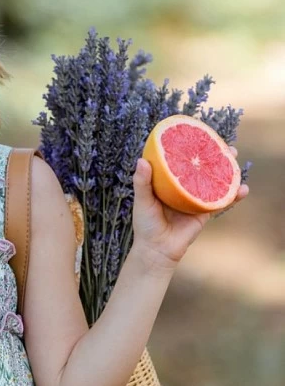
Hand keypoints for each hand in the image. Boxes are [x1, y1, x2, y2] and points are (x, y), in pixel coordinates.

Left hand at [131, 145, 249, 273]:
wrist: (157, 250)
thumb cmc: (145, 225)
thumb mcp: (142, 201)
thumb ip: (142, 182)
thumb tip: (142, 160)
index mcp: (169, 182)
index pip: (181, 161)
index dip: (191, 148)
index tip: (199, 135)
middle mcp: (184, 188)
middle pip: (201, 168)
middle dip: (214, 156)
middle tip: (224, 145)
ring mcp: (196, 199)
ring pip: (214, 181)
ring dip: (226, 170)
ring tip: (235, 158)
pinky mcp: (204, 213)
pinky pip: (221, 202)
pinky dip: (233, 196)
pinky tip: (243, 189)